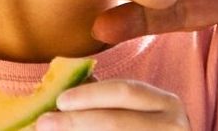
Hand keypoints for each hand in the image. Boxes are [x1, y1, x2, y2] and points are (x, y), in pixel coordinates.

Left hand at [34, 80, 187, 129]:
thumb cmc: (144, 129)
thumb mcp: (136, 111)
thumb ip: (107, 99)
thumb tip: (62, 91)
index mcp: (167, 104)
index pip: (125, 92)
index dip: (90, 94)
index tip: (60, 100)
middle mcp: (173, 126)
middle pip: (115, 122)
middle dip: (75, 121)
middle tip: (44, 122)